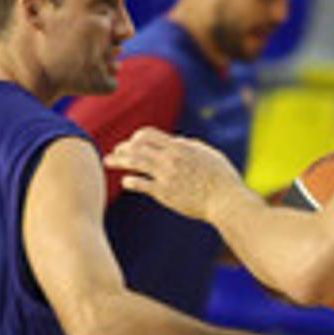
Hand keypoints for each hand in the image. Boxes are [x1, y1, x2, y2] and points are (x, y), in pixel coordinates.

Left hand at [105, 128, 241, 220]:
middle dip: (123, 148)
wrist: (225, 200)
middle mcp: (169, 158)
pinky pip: (141, 184)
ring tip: (108, 162)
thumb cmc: (222, 178)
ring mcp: (165, 175)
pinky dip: (131, 181)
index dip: (137, 137)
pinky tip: (125, 182)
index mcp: (179, 146)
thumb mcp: (208, 153)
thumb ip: (191, 145)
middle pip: (137, 146)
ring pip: (135, 162)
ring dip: (119, 161)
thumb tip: (178, 141)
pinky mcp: (164, 193)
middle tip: (115, 152)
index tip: (132, 143)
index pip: (147, 134)